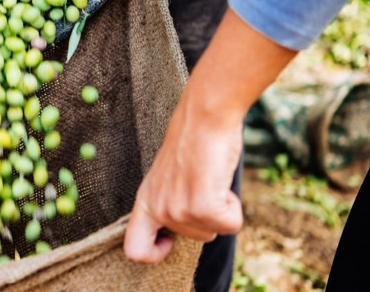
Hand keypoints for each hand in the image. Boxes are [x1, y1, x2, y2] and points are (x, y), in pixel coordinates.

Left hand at [123, 95, 243, 262]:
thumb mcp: (169, 178)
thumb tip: (183, 228)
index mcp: (145, 201)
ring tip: (210, 179)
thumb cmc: (193, 143)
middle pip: (194, 239)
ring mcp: (178, 210)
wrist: (204, 117)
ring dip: (221, 209)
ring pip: (213, 232)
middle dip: (207, 217)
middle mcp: (158, 209)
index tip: (170, 240)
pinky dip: (234, 207)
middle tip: (204, 185)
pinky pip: (230, 225)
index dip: (155, 252)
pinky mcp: (202, 206)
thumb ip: (170, 204)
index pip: (135, 250)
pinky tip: (220, 181)